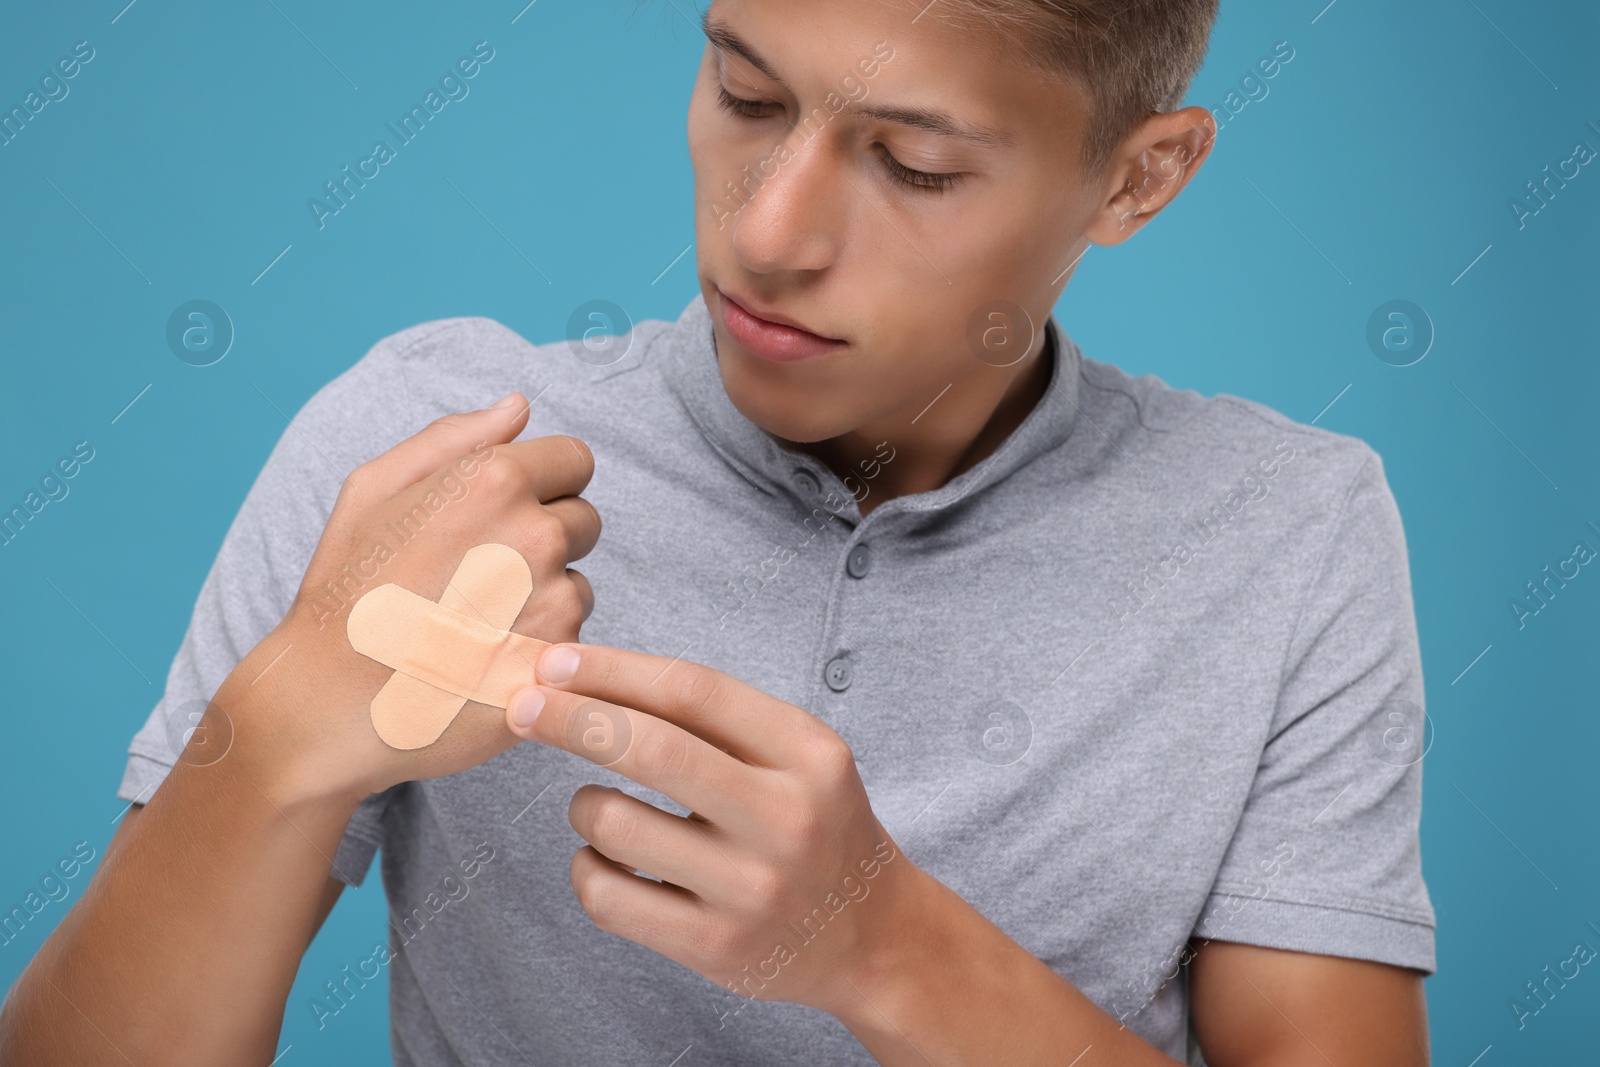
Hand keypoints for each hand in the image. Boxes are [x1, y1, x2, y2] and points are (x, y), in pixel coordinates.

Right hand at [208, 393, 601, 806]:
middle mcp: (536, 535)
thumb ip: (453, 439)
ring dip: (544, 595)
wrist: (331, 702)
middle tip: (479, 572)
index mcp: (495, 480)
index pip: (574, 459)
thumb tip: (518, 407)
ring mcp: (553, 601)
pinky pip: (574, 637)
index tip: (506, 513)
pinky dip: (539, 646)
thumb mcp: (374, 490)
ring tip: (474, 618)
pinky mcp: (559, 660)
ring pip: (579, 582)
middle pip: (583, 520)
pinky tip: (485, 656)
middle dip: (546, 538)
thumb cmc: (347, 590)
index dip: (543, 483)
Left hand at [501, 642, 920, 1016]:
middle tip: (523, 707)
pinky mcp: (716, 949)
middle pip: (651, 748)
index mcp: (808, 754)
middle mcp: (786, 818)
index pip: (693, 692)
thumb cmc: (812, 822)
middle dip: (571, 718)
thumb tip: (587, 676)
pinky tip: (605, 859)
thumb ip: (714, 720)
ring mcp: (751, 889)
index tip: (555, 662)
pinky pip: (609, 896)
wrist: (870, 933)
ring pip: (616, 824)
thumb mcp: (796, 755)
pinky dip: (587, 868)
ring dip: (583, 805)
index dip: (613, 670)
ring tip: (595, 807)